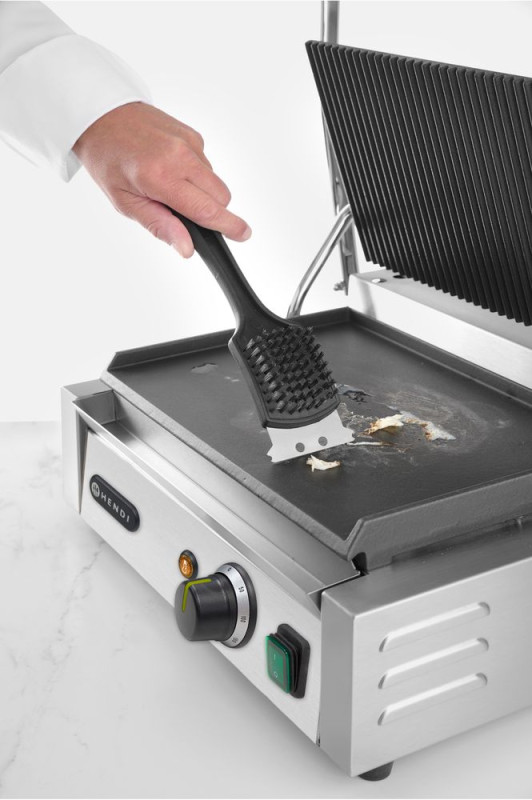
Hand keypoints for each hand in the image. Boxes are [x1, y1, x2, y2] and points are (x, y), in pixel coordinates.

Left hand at [73, 102, 250, 257]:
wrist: (100, 115)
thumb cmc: (108, 159)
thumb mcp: (125, 202)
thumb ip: (159, 225)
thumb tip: (187, 248)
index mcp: (161, 176)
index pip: (206, 209)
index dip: (228, 225)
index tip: (243, 234)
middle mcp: (180, 156)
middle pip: (220, 196)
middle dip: (212, 210)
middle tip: (185, 212)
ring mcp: (189, 142)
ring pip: (215, 181)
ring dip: (201, 191)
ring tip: (169, 185)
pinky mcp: (193, 135)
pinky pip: (205, 165)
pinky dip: (194, 173)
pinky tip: (170, 167)